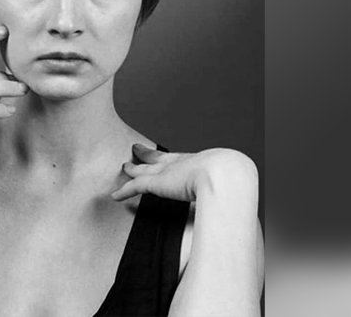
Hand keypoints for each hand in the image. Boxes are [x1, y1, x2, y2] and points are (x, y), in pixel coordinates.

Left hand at [112, 144, 257, 201]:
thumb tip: (236, 202)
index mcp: (196, 163)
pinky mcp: (156, 183)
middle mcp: (179, 165)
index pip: (177, 160)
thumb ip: (226, 191)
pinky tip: (114, 196)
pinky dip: (124, 192)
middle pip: (157, 159)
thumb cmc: (230, 179)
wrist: (223, 174)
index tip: (163, 156)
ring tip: (124, 166)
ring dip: (133, 169)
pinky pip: (134, 187)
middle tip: (136, 148)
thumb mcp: (228, 181)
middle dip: (147, 155)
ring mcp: (166, 173)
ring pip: (143, 170)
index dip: (168, 158)